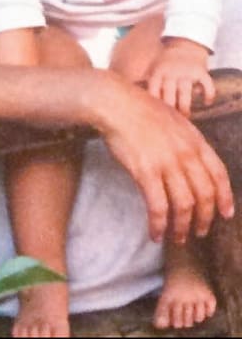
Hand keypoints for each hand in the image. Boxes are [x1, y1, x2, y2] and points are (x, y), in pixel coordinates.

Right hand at [94, 72, 232, 245]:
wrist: (116, 104)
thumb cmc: (141, 109)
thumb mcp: (175, 120)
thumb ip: (187, 142)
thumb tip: (193, 162)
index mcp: (195, 140)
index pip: (219, 174)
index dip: (225, 197)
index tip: (226, 214)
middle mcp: (186, 154)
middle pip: (205, 195)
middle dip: (204, 219)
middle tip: (200, 232)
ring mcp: (167, 163)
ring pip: (184, 205)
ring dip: (183, 227)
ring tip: (179, 237)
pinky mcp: (146, 172)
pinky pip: (158, 207)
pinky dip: (159, 225)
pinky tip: (156, 233)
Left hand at [147, 38, 214, 116]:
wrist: (185, 42)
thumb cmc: (167, 61)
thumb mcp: (154, 67)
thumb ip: (148, 82)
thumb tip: (133, 99)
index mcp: (158, 72)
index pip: (153, 91)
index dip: (154, 105)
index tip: (155, 117)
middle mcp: (171, 72)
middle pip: (169, 96)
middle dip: (170, 110)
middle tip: (172, 121)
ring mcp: (186, 72)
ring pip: (185, 94)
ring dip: (185, 107)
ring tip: (186, 116)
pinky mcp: (200, 71)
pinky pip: (207, 85)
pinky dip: (208, 95)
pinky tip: (206, 102)